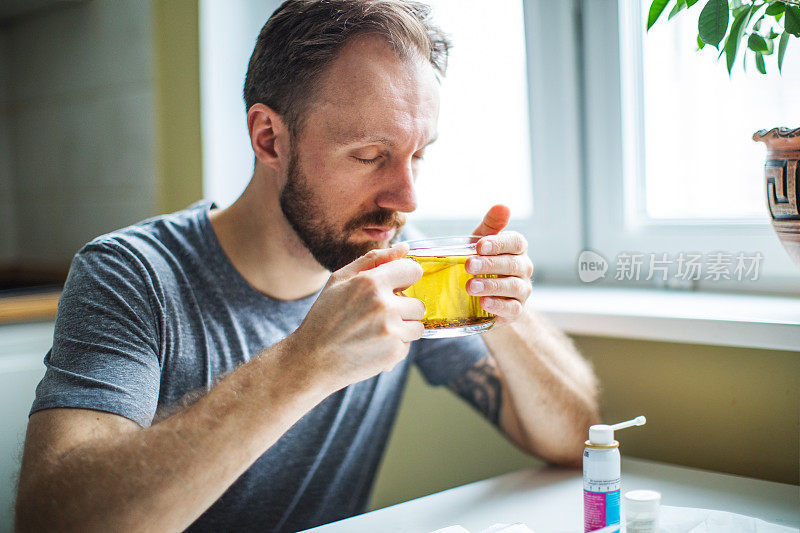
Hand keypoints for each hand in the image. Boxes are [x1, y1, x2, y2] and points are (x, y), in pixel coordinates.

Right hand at [290, 244, 424, 392]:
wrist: (312, 360)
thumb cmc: (325, 317)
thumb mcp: (340, 280)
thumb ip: (374, 260)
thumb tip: (404, 248)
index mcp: (371, 282)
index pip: (413, 270)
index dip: (405, 278)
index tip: (397, 285)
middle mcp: (385, 306)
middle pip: (418, 303)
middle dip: (402, 308)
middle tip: (377, 315)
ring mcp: (391, 331)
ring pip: (417, 325)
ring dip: (402, 328)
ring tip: (375, 331)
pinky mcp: (394, 353)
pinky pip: (407, 344)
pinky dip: (394, 346)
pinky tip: (372, 346)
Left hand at [465, 205, 533, 324]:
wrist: (485, 297)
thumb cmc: (483, 263)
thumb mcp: (482, 243)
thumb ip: (490, 225)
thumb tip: (502, 205)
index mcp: (517, 249)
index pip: (516, 242)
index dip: (499, 243)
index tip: (480, 245)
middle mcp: (524, 268)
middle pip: (512, 264)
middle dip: (490, 264)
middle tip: (469, 265)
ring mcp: (522, 290)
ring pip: (512, 286)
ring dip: (491, 285)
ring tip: (471, 287)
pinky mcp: (516, 310)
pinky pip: (512, 308)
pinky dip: (498, 305)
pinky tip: (483, 303)